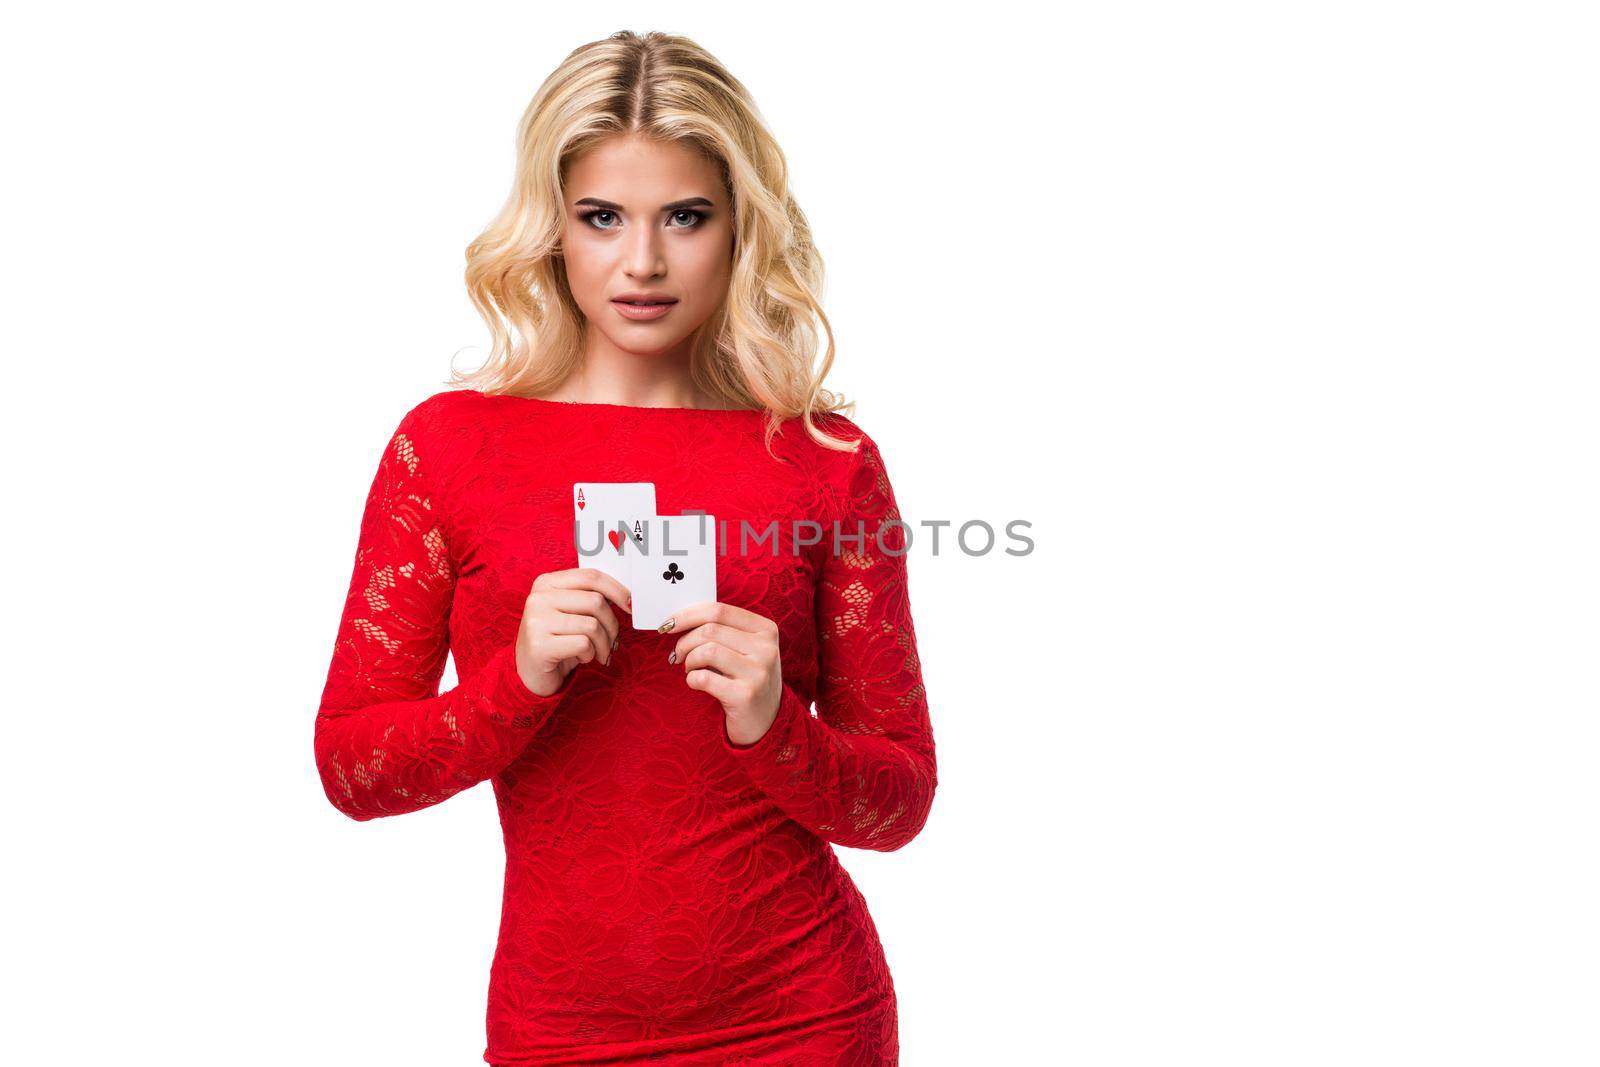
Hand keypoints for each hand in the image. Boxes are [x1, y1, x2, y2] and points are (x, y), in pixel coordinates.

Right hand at [515, 567, 631, 696]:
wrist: (530, 673)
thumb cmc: (558, 640)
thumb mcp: (572, 613)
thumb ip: (590, 598)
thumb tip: (628, 597)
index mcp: (547, 583)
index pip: (590, 576)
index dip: (617, 590)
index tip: (631, 605)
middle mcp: (539, 598)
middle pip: (596, 601)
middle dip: (612, 624)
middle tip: (613, 640)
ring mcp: (536, 621)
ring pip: (592, 625)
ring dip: (604, 644)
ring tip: (598, 652)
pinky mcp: (539, 645)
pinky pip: (583, 644)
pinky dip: (590, 654)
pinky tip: (581, 658)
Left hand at [663, 602, 783, 746]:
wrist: (767, 723)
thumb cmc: (747, 680)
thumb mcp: (746, 650)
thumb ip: (723, 630)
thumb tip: (680, 620)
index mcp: (766, 629)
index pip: (719, 610)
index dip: (688, 615)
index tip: (669, 624)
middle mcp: (766, 648)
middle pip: (710, 629)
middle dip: (684, 641)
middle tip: (677, 655)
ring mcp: (758, 672)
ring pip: (707, 651)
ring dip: (689, 660)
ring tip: (689, 669)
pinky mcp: (745, 695)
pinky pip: (704, 678)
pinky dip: (692, 679)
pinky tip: (695, 683)